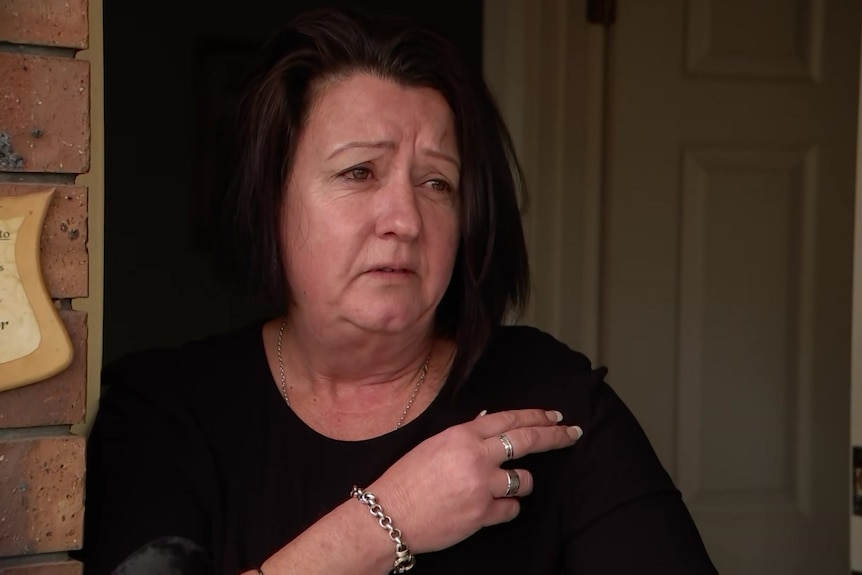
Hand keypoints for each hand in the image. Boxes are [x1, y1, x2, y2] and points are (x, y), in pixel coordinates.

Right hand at [367, 409, 582, 553]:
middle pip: (527, 441)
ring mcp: (481, 486)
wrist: (389, 515)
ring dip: (519, 484)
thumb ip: (466, 436)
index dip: (536, 417)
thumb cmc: (407, 479)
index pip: (509, 419)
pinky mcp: (483, 514)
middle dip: (555, 437)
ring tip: (499, 488)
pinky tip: (485, 508)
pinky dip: (504, 509)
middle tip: (573, 434)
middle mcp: (476, 456)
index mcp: (462, 434)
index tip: (555, 417)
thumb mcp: (434, 445)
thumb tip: (491, 423)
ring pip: (524, 480)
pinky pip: (511, 509)